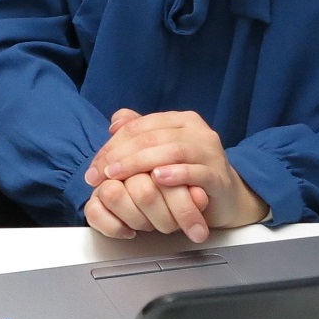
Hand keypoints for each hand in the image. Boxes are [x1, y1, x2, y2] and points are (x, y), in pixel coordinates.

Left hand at [81, 109, 268, 241]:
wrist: (224, 198)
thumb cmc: (187, 174)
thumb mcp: (160, 152)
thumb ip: (139, 134)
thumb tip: (115, 124)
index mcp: (180, 121)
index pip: (138, 126)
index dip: (112, 145)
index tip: (94, 166)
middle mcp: (197, 131)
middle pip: (152, 137)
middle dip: (120, 156)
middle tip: (100, 174)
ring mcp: (211, 152)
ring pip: (172, 150)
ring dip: (140, 163)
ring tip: (119, 175)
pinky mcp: (219, 176)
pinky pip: (196, 172)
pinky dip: (175, 174)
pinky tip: (158, 179)